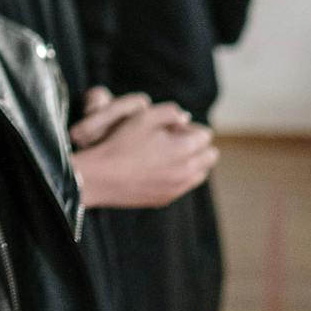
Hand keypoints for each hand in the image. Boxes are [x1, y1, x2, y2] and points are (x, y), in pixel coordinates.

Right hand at [70, 90, 217, 208]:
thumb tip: (185, 118)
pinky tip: (157, 169)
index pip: (205, 135)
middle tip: (173, 141)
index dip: (188, 127)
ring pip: (200, 173)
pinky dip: (179, 176)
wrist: (99, 177)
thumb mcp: (144, 117)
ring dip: (191, 162)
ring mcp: (177, 188)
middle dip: (197, 145)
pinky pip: (184, 186)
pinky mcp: (166, 199)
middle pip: (210, 156)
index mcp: (185, 148)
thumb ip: (171, 112)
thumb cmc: (121, 143)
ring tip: (167, 155)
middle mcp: (187, 171)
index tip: (170, 128)